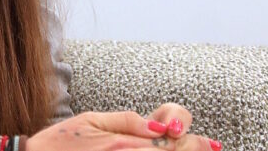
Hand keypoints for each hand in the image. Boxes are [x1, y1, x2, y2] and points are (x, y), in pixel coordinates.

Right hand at [25, 109, 221, 150]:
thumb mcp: (90, 120)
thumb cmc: (58, 144)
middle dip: (193, 150)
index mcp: (124, 145)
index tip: (209, 143)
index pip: (173, 142)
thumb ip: (127, 121)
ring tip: (198, 150)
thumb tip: (159, 125)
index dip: (195, 142)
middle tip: (209, 147)